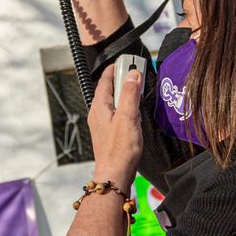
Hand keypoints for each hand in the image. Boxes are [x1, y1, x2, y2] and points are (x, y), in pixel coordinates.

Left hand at [87, 64, 141, 188]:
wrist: (115, 174)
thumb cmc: (120, 150)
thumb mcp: (128, 116)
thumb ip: (130, 93)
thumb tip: (132, 73)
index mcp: (99, 106)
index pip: (105, 79)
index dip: (116, 68)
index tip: (127, 61)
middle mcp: (97, 113)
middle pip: (108, 89)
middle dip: (122, 79)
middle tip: (136, 73)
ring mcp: (102, 124)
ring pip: (112, 102)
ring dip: (124, 94)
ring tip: (138, 90)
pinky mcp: (108, 133)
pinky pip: (116, 113)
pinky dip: (125, 107)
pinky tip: (135, 113)